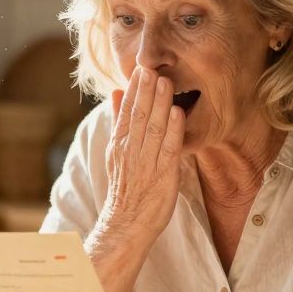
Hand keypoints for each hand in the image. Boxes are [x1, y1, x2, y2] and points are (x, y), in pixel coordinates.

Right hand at [100, 66, 184, 240]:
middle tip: (152, 68)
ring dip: (159, 104)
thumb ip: (118, 120)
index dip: (133, 89)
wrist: (126, 223)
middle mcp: (130, 150)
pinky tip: (177, 113)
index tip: (140, 69)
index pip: (126, 111)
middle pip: (138, 116)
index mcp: (119, 143)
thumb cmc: (125, 187)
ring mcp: (146, 163)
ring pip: (152, 129)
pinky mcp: (162, 176)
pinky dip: (173, 131)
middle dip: (145, 91)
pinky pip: (168, 150)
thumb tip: (114, 93)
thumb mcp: (115, 151)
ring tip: (166, 82)